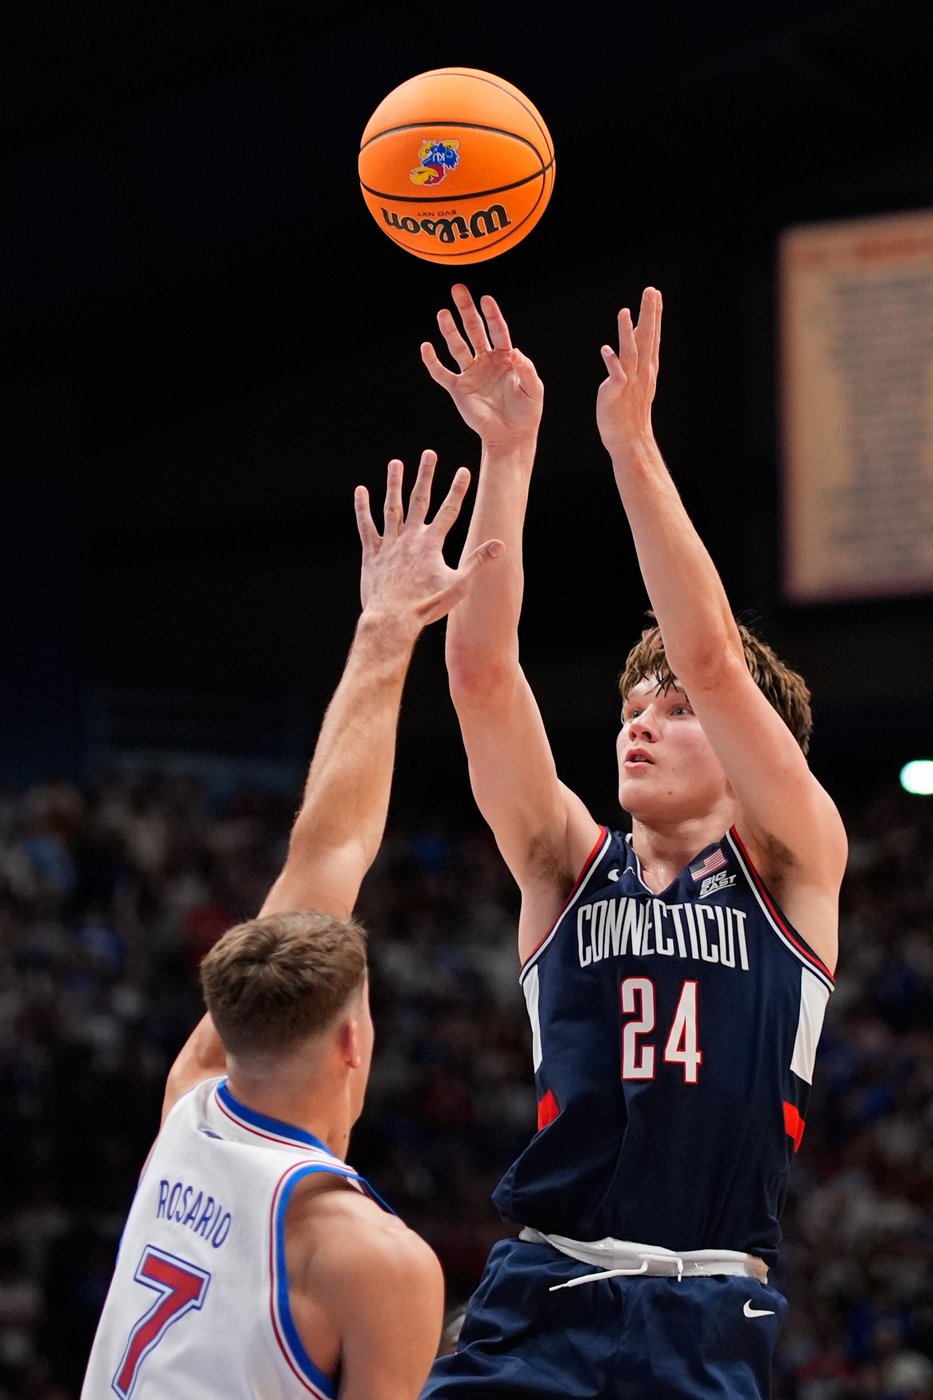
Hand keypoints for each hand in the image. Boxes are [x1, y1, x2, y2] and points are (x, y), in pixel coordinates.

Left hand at [355, 451, 503, 631]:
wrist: (393, 620)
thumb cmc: (427, 605)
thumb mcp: (459, 585)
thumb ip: (478, 562)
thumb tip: (501, 545)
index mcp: (432, 544)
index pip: (449, 510)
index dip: (458, 490)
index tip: (464, 470)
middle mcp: (410, 538)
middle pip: (419, 500)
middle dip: (426, 475)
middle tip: (429, 453)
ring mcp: (389, 544)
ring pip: (392, 507)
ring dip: (394, 484)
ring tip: (396, 463)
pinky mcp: (372, 554)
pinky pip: (366, 526)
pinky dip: (363, 508)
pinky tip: (361, 491)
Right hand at [421, 284, 542, 447]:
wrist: (511, 436)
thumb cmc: (526, 412)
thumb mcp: (533, 389)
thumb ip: (525, 369)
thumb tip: (514, 351)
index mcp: (505, 357)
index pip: (498, 331)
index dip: (492, 315)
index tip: (486, 299)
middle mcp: (486, 361)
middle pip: (474, 331)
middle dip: (466, 311)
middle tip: (458, 290)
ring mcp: (471, 374)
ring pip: (457, 347)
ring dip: (449, 330)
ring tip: (442, 313)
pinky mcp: (458, 389)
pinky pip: (442, 373)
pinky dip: (432, 361)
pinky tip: (426, 347)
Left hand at [595, 287, 661, 455]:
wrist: (630, 439)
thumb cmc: (631, 410)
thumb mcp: (638, 380)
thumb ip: (637, 359)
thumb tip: (635, 337)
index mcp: (647, 367)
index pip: (652, 336)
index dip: (654, 314)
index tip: (655, 294)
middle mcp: (642, 371)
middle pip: (647, 338)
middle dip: (649, 314)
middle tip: (652, 290)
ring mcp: (630, 382)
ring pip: (631, 352)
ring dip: (627, 332)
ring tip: (625, 311)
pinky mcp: (616, 392)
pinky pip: (615, 375)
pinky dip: (612, 362)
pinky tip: (606, 348)